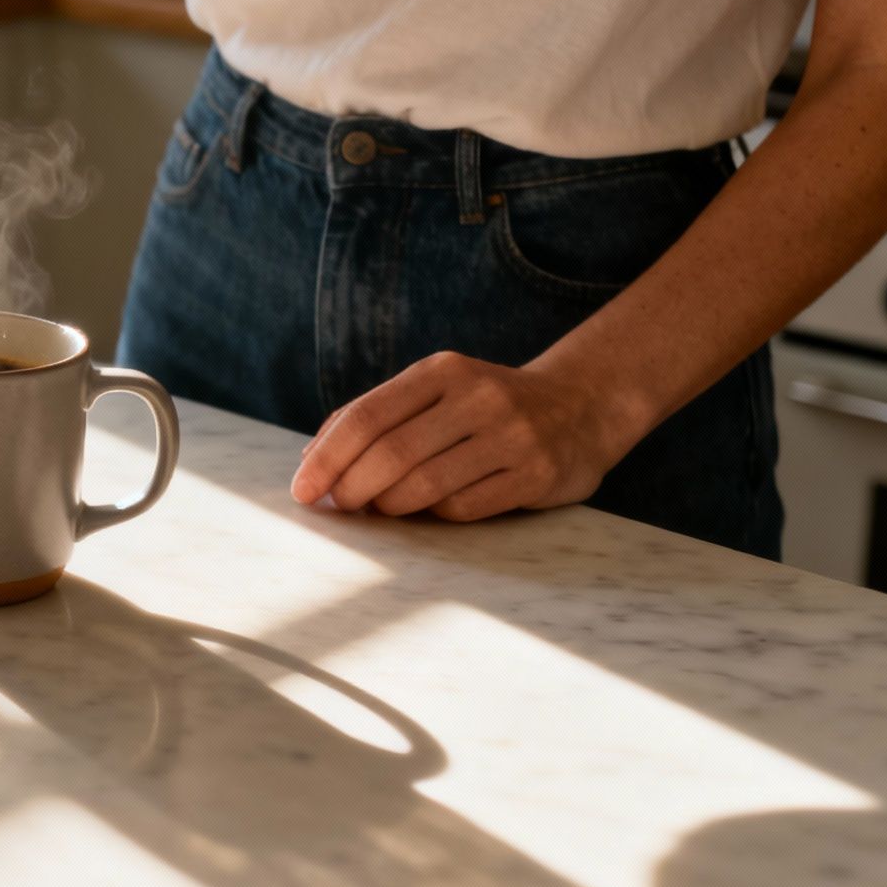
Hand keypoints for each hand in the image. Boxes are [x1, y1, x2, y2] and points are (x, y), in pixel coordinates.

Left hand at [289, 352, 642, 521]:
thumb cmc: (484, 406)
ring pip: (424, 485)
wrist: (582, 406)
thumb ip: (375, 415)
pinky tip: (430, 510)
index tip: (303, 490)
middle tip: (338, 506)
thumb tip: (310, 458)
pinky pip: (463, 507)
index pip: (367, 416)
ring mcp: (511, 436)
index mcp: (442, 371)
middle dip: (351, 487)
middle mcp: (478, 397)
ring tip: (379, 508)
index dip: (327, 458)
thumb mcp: (434, 391)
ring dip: (389, 506)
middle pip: (391, 453)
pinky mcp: (535, 474)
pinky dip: (434, 515)